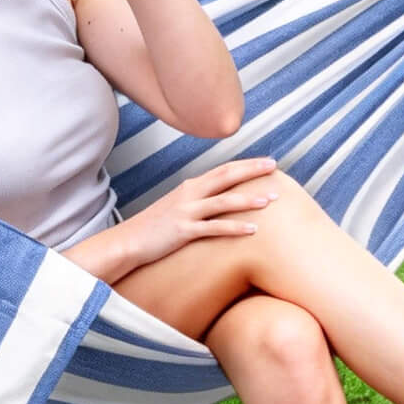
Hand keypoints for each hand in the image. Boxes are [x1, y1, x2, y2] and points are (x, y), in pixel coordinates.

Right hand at [114, 157, 279, 269]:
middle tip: (275, 167)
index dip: (246, 164)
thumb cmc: (155, 226)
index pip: (223, 169)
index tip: (267, 162)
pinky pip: (214, 228)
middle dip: (252, 170)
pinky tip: (253, 230)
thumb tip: (218, 200)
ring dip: (248, 199)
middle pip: (226, 177)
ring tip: (271, 199)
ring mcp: (186, 212)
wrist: (129, 241)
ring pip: (223, 201)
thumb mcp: (177, 206)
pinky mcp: (184, 231)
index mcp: (190, 186)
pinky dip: (235, 227)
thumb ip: (197, 200)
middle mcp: (190, 194)